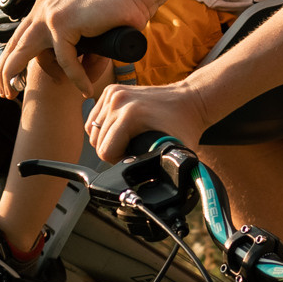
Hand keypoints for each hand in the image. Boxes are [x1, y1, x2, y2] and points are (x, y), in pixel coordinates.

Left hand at [0, 0, 152, 94]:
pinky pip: (65, 60)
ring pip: (27, 53)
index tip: (12, 80)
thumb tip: (62, 68)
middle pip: (13, 44)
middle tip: (7, 93)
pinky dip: (77, 77)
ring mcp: (50, 14)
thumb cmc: (116, 11)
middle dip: (5, 72)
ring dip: (23, 77)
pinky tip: (86, 88)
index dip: (13, 60)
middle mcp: (42, 7)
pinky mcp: (63, 23)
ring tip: (31, 94)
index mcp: (45, 5)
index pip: (20, 37)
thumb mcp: (83, 25)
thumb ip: (70, 40)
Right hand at [86, 78, 207, 163]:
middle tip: (133, 151)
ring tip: (126, 141)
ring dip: (106, 140)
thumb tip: (153, 191)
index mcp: (130, 115)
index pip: (105, 152)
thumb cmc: (184, 125)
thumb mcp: (174, 152)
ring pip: (92, 130)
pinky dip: (103, 127)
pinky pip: (95, 117)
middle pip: (97, 142)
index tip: (135, 158)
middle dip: (113, 152)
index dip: (118, 162)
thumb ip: (159, 171)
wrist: (190, 100)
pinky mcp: (112, 89)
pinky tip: (119, 130)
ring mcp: (113, 93)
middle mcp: (118, 101)